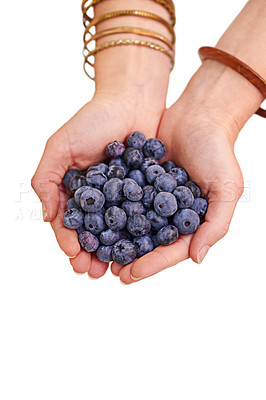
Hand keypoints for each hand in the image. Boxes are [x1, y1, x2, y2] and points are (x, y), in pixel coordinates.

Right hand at [31, 92, 163, 277]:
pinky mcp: (144, 192)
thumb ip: (46, 179)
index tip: (74, 257)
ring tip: (114, 270)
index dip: (69, 241)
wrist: (132, 102)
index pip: (68, 222)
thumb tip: (47, 217)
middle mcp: (97, 196)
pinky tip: (139, 250)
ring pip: (115, 231)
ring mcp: (121, 196)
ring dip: (113, 252)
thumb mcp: (60, 146)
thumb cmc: (93, 119)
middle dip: (90, 254)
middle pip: (92, 232)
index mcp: (74, 188)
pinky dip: (137, 235)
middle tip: (94, 273)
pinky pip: (139, 218)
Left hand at [116, 64, 245, 283]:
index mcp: (192, 222)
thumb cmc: (218, 151)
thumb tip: (197, 258)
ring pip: (133, 224)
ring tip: (98, 254)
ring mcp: (153, 198)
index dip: (153, 263)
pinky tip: (95, 220)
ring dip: (117, 240)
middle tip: (109, 272)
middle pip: (149, 242)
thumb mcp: (226, 188)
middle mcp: (171, 214)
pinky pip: (123, 199)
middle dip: (130, 258)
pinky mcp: (139, 181)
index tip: (131, 274)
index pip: (171, 250)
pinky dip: (110, 210)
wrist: (198, 115)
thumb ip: (216, 224)